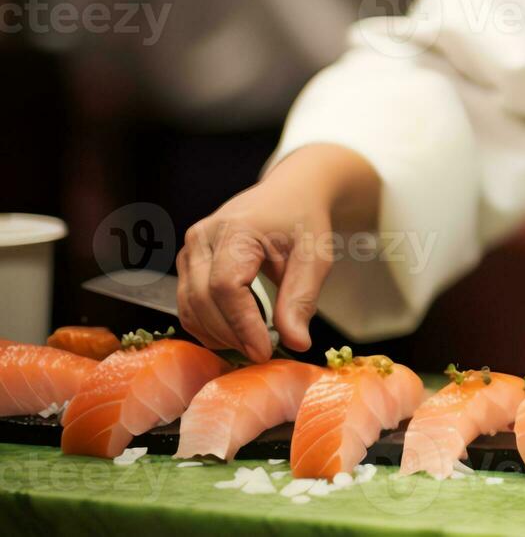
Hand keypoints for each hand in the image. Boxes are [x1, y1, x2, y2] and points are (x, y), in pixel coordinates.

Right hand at [175, 144, 379, 361]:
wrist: (290, 192)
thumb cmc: (303, 221)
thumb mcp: (314, 257)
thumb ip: (302, 298)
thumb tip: (296, 343)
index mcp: (235, 229)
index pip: (226, 287)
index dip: (242, 324)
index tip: (265, 351)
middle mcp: (202, 237)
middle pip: (202, 299)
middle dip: (231, 335)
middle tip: (262, 355)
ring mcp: (189, 249)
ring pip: (189, 306)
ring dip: (218, 335)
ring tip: (253, 345)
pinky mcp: (187, 262)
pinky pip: (188, 304)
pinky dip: (209, 326)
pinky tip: (237, 335)